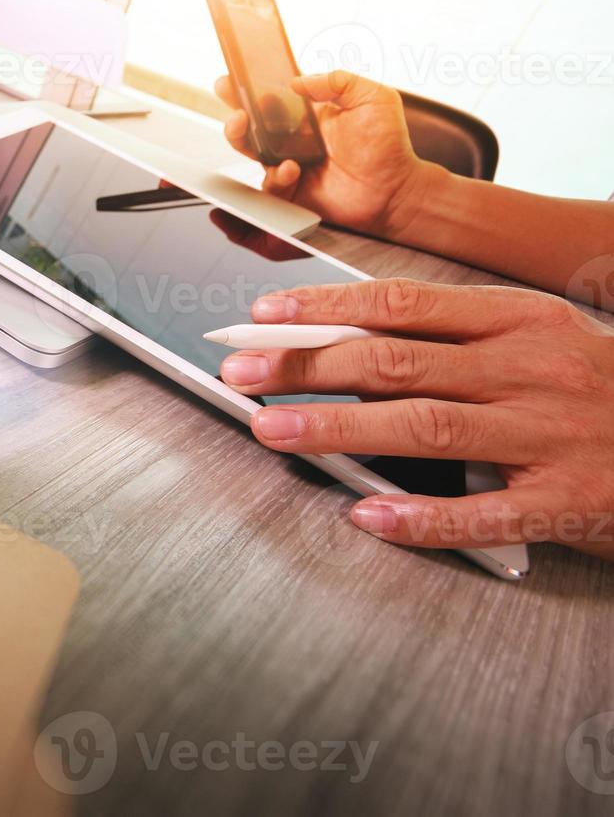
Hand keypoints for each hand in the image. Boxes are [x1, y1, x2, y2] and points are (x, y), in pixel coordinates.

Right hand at [216, 70, 436, 238]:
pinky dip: (276, 174)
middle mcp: (293, 140)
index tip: (231, 78)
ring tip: (244, 125)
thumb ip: (338, 80)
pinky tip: (291, 167)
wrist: (396, 191)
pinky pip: (270, 184)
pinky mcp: (291, 192)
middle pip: (251, 125)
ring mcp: (289, 166)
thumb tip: (299, 81)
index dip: (247, 89)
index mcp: (307, 115)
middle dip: (233, 113)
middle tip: (234, 108)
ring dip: (242, 139)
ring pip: (251, 153)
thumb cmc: (388, 147)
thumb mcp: (373, 98)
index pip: (271, 98)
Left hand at [218, 279, 613, 560]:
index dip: (325, 308)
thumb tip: (345, 346)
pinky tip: (365, 515)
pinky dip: (418, 516)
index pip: (402, 305)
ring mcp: (547, 436)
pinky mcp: (565, 500)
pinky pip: (480, 511)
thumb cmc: (598, 388)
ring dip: (337, 428)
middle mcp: (529, 370)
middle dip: (307, 366)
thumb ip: (452, 341)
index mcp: (518, 321)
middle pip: (396, 362)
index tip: (264, 315)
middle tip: (241, 372)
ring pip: (424, 427)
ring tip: (271, 429)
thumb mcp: (535, 341)